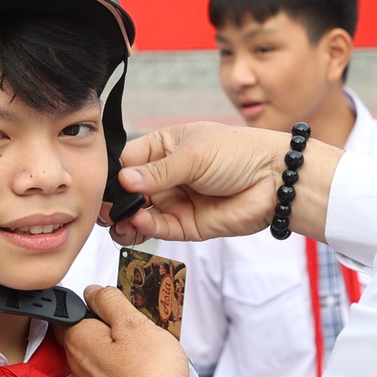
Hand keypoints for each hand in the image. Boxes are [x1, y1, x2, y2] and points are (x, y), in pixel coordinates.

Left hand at [56, 285, 193, 376]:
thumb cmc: (150, 368)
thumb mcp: (133, 321)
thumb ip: (108, 302)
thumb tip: (92, 292)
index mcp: (79, 340)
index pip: (64, 318)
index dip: (83, 310)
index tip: (103, 309)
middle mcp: (77, 369)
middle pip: (80, 343)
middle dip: (98, 335)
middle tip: (128, 333)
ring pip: (92, 368)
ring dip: (107, 360)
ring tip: (137, 358)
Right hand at [109, 123, 332, 245]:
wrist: (275, 180)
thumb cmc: (239, 153)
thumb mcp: (194, 154)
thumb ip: (158, 171)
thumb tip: (123, 180)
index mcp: (164, 148)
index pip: (127, 161)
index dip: (113, 173)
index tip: (101, 183)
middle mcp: (165, 176)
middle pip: (128, 192)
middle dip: (114, 202)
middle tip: (104, 208)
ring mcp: (175, 201)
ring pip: (138, 215)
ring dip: (125, 220)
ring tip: (116, 222)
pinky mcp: (186, 225)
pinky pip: (159, 229)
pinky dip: (145, 228)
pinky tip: (138, 222)